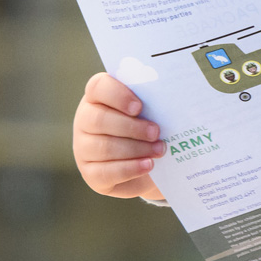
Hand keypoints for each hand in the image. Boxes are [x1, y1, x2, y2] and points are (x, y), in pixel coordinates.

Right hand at [73, 72, 166, 200]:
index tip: (139, 107)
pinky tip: (148, 165)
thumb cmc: (150, 127)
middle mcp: (85, 120)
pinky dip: (130, 168)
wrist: (150, 164)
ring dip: (136, 149)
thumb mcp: (152, 110)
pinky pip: (105, 172)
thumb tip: (176, 92)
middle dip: (131, 127)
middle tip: (156, 132)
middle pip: (99, 120)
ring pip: (104, 147)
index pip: (98, 87)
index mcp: (98, 97)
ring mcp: (84, 148)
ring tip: (160, 150)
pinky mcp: (90, 173)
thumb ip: (155, 99)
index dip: (118, 95)